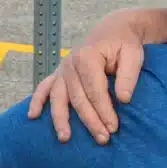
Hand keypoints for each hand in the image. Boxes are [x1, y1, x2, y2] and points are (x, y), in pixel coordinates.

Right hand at [28, 30, 145, 144]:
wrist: (114, 29)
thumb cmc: (125, 43)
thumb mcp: (134, 55)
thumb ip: (128, 76)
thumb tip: (123, 100)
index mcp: (88, 56)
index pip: (95, 91)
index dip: (104, 111)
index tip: (113, 128)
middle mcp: (70, 63)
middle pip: (78, 98)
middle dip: (90, 121)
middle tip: (102, 139)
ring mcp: (62, 68)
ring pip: (58, 98)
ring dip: (61, 119)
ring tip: (65, 138)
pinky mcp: (59, 72)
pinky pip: (44, 88)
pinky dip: (37, 101)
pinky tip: (32, 116)